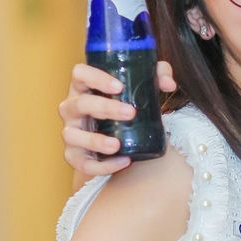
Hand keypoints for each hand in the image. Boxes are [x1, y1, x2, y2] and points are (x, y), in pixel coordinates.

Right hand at [58, 60, 177, 179]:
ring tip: (116, 145)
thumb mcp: (141, 89)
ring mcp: (71, 132)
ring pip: (72, 135)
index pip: (80, 73)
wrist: (119, 141)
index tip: (119, 86)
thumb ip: (157, 78)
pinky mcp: (75, 156)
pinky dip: (102, 166)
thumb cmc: (125, 108)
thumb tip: (169, 84)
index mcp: (84, 87)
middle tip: (131, 113)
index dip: (95, 77)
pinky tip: (123, 162)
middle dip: (105, 108)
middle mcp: (72, 108)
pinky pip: (82, 163)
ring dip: (94, 140)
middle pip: (79, 104)